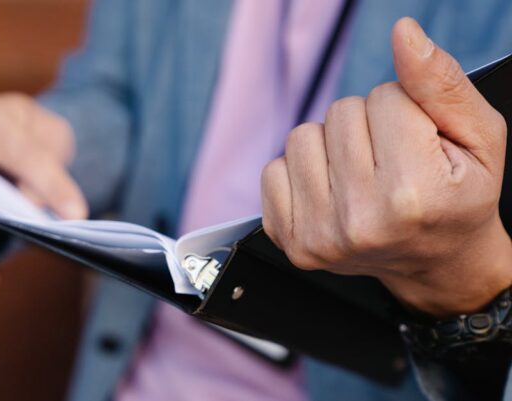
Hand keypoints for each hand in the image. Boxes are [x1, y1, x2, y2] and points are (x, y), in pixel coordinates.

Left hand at [261, 17, 511, 316]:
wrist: (437, 261)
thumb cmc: (459, 197)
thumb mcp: (478, 138)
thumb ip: (441, 83)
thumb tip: (402, 34)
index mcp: (412, 195)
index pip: (384, 97)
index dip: (404, 111)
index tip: (418, 146)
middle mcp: (360, 221)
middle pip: (339, 113)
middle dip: (366, 125)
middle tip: (391, 162)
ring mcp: (320, 236)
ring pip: (301, 137)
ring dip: (330, 146)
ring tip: (361, 175)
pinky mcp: (291, 242)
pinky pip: (272, 170)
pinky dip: (300, 172)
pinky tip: (332, 193)